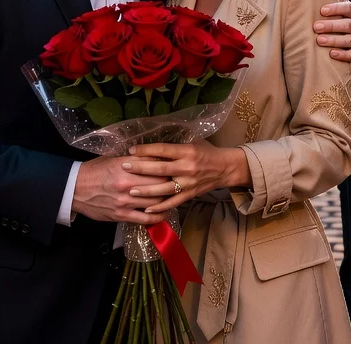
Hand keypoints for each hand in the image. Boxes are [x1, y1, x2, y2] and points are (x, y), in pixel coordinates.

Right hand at [71, 156, 167, 224]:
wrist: (74, 188)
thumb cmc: (95, 170)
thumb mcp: (115, 158)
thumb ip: (137, 159)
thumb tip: (157, 156)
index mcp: (126, 167)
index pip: (156, 168)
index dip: (168, 169)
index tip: (174, 169)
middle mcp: (127, 185)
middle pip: (159, 185)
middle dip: (171, 184)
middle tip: (177, 183)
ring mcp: (124, 202)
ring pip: (155, 202)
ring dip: (167, 200)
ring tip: (174, 197)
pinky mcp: (121, 215)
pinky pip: (145, 219)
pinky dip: (157, 216)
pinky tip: (164, 213)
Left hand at [122, 140, 246, 212]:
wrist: (226, 168)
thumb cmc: (207, 152)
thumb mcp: (193, 142)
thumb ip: (175, 145)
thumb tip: (152, 145)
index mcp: (187, 151)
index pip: (163, 150)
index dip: (146, 150)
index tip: (131, 150)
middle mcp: (187, 167)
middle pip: (160, 169)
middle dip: (140, 168)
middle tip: (124, 167)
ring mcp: (188, 183)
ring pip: (164, 188)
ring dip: (146, 190)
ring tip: (131, 190)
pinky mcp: (190, 195)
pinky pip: (172, 202)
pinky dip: (159, 207)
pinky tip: (145, 208)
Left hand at [315, 0, 350, 61]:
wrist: (342, 34)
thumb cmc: (336, 16)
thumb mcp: (338, 3)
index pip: (348, 7)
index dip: (336, 8)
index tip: (321, 10)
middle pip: (348, 25)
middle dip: (331, 26)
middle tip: (315, 27)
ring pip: (350, 40)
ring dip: (334, 40)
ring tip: (319, 40)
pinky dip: (343, 55)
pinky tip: (331, 54)